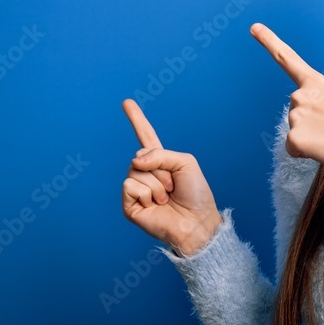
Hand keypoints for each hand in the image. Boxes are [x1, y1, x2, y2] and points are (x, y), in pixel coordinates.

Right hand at [120, 99, 221, 255]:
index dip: (137, 119)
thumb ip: (160, 154)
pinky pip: (130, 186)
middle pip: (141, 155)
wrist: (197, 221)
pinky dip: (147, 193)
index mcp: (161, 161)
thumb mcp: (185, 163)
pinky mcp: (130, 204)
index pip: (146, 136)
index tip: (126, 102)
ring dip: (157, 183)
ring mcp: (137, 188)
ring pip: (135, 170)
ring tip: (167, 197)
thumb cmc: (196, 194)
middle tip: (173, 186)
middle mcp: (146, 172)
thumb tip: (134, 161)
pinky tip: (156, 205)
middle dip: (161, 168)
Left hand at [251, 22, 323, 164]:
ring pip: (296, 130)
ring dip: (310, 137)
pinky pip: (292, 148)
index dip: (269, 41)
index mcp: (316, 82)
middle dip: (310, 121)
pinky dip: (304, 152)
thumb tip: (313, 124)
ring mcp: (295, 116)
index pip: (287, 58)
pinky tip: (321, 149)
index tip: (254, 28)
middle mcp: (300, 95)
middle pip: (296, 110)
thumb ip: (322, 102)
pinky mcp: (293, 138)